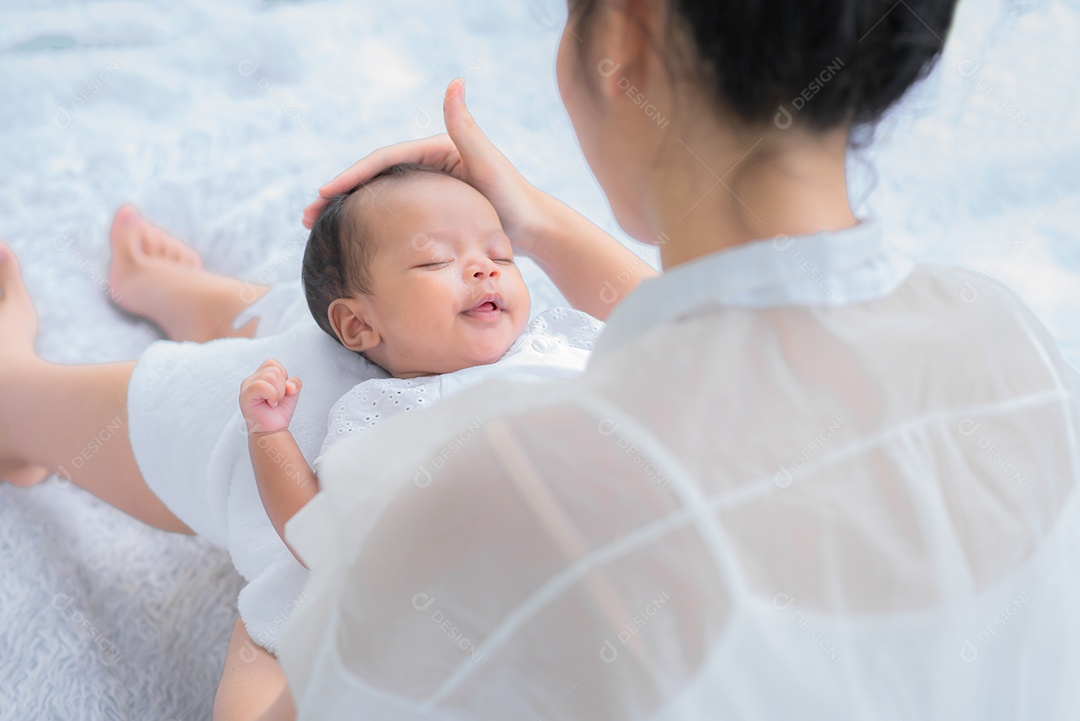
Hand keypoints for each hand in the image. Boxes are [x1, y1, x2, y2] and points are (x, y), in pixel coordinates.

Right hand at [240, 359, 301, 435]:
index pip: (272, 363)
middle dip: (282, 387)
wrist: (272, 430)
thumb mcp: (292, 394)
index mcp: (259, 376)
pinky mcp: (245, 395)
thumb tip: (290, 385)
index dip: (282, 376)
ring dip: (278, 392)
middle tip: (276, 400)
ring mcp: (246, 387)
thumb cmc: (278, 412)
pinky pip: (262, 385)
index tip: (280, 391)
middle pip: (274, 370)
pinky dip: (272, 395)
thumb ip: (295, 384)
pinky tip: (271, 403)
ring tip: (273, 402)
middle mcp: (250, 380)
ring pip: (270, 376)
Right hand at [303, 79, 544, 252]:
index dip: (352, 176)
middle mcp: (428, 164)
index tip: (326, 193)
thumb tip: (455, 84)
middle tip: (307, 216)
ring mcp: (427, 187)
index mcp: (435, 149)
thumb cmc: (513, 198)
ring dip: (346, 211)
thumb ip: (467, 127)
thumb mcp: (488, 163)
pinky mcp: (430, 208)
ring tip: (315, 228)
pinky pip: (391, 212)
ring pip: (378, 197)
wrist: (533, 229)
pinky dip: (368, 221)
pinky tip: (351, 236)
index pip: (384, 161)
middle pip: (374, 178)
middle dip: (338, 195)